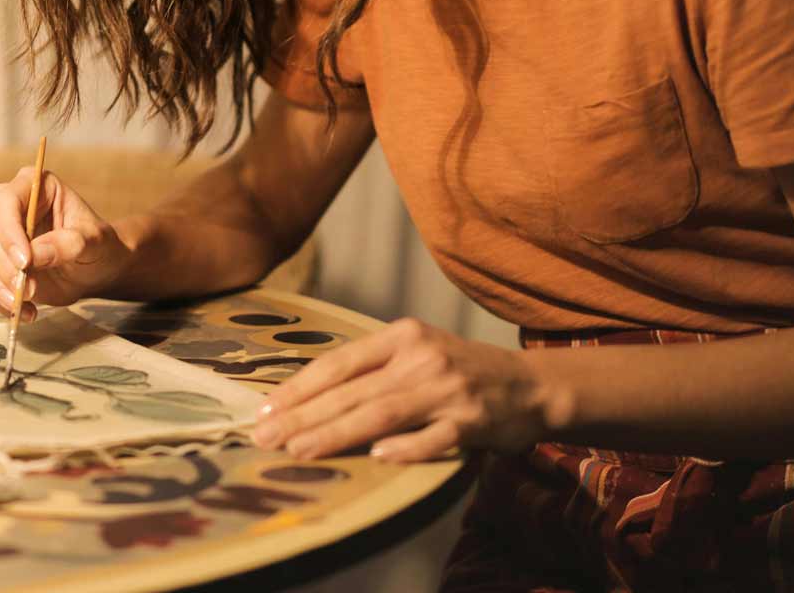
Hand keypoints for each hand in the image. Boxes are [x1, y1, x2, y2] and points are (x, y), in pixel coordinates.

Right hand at [0, 167, 132, 318]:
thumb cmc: (97, 246)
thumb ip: (68, 243)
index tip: (24, 262)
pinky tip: (25, 311)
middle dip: (2, 265)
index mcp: (33, 185)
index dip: (9, 231)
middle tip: (28, 289)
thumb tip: (35, 255)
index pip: (6, 201)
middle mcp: (7, 204)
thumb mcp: (94, 242)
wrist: (93, 270)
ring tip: (22, 305)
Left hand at [250, 318, 569, 460]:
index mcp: (402, 336)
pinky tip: (376, 457)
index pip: (339, 362)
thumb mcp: (415, 353)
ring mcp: (447, 390)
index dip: (300, 386)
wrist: (528, 384)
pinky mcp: (471, 422)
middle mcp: (422, 358)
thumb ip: (372, 369)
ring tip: (299, 450)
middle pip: (353, 391)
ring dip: (336, 434)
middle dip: (303, 416)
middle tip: (265, 436)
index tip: (264, 408)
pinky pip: (432, 438)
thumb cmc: (457, 371)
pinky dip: (405, 448)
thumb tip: (308, 396)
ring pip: (381, 414)